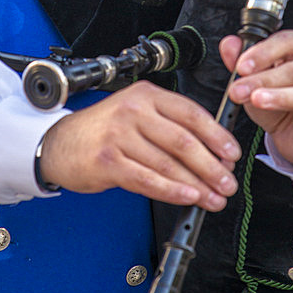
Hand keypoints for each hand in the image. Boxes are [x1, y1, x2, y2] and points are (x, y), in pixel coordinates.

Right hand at [39, 81, 241, 209]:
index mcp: (146, 95)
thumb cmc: (103, 129)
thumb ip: (168, 123)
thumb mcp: (135, 111)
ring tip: (213, 197)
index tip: (232, 154)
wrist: (60, 142)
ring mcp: (119, 136)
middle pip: (183, 140)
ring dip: (197, 184)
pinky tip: (188, 198)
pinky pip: (148, 180)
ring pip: (168, 164)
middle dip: (212, 166)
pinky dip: (173, 192)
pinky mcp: (109, 161)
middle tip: (228, 182)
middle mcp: (133, 111)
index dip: (216, 135)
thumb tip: (211, 150)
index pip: (190, 113)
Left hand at [220, 30, 292, 171]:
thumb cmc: (282, 104)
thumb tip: (229, 44)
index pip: (287, 42)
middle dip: (263, 79)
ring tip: (257, 100)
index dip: (262, 53)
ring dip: (279, 97)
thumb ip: (242, 62)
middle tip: (239, 89)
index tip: (241, 66)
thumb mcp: (258, 82)